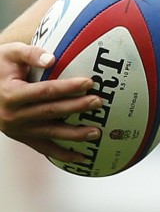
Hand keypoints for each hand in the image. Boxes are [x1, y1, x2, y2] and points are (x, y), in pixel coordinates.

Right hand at [0, 42, 102, 162]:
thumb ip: (30, 54)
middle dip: (76, 107)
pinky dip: (62, 154)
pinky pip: (43, 148)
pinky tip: (82, 157)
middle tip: (98, 102)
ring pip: (50, 133)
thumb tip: (52, 59)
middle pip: (50, 112)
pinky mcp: (21, 137)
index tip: (89, 83)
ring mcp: (17, 130)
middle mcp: (13, 116)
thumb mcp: (10, 53)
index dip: (67, 87)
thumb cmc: (0, 67)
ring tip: (96, 132)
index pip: (44, 91)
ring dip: (74, 135)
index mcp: (11, 95)